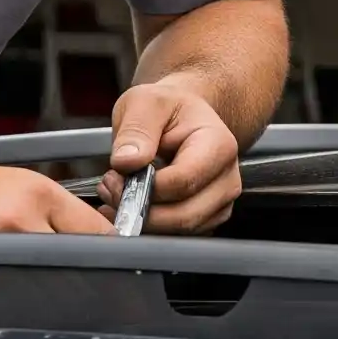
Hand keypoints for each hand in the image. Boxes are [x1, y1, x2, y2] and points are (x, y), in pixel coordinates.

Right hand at [0, 153, 111, 298]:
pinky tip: (1, 294)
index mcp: (39, 195)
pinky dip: (10, 308)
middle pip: (73, 266)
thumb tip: (108, 246)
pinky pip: (5, 307)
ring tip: (31, 288)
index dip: (111, 255)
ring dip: (45, 298)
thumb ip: (66, 216)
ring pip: (42, 292)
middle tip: (77, 289)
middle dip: (79, 280)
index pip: (96, 233)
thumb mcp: (27, 187)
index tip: (117, 269)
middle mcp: (18, 221)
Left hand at [99, 78, 241, 232]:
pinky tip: (128, 206)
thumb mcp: (145, 102)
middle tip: (110, 188)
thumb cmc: (168, 108)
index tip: (116, 176)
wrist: (182, 116)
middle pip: (184, 215)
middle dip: (140, 209)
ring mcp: (219, 203)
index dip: (145, 186)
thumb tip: (127, 162)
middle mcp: (227, 178)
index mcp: (219, 145)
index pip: (183, 181)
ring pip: (179, 231)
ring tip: (117, 193)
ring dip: (142, 220)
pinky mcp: (206, 219)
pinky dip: (149, 228)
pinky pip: (177, 236)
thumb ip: (136, 129)